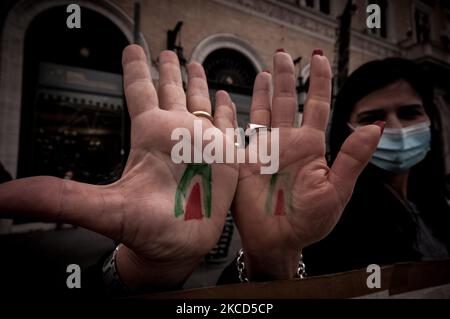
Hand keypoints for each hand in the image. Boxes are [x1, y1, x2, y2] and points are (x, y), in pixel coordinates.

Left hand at [0, 45, 238, 290]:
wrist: (178, 250)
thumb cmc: (144, 231)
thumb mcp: (104, 209)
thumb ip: (59, 198)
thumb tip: (5, 197)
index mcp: (150, 136)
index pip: (139, 91)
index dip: (136, 68)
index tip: (132, 49)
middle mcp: (176, 135)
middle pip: (171, 92)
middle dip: (169, 70)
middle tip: (168, 52)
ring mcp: (203, 144)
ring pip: (200, 104)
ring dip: (198, 84)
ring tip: (195, 64)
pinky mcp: (227, 157)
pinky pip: (229, 126)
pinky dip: (229, 110)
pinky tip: (227, 98)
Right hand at [232, 50, 382, 280]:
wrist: (278, 240)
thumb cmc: (310, 221)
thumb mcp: (336, 190)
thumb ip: (352, 159)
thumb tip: (374, 127)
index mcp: (311, 146)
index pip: (317, 105)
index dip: (318, 80)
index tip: (318, 58)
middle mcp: (288, 142)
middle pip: (288, 100)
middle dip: (286, 76)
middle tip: (282, 54)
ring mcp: (265, 149)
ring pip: (265, 109)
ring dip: (265, 89)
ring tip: (265, 68)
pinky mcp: (244, 158)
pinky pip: (240, 130)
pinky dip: (237, 112)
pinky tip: (233, 97)